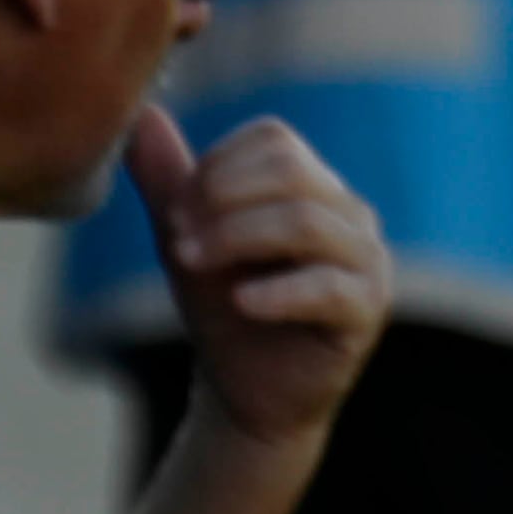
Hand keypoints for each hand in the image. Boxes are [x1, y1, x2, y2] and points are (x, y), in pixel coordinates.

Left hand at [132, 107, 390, 455]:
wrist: (248, 398)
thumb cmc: (225, 313)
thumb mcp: (189, 243)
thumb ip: (171, 182)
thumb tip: (145, 115)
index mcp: (314, 186)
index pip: (274, 140)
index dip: (218, 167)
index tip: (174, 211)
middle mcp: (349, 213)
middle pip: (290, 172)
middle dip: (222, 200)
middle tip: (178, 241)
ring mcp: (366, 259)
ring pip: (305, 221)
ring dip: (236, 238)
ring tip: (189, 267)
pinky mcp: (367, 309)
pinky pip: (328, 286)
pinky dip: (277, 291)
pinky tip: (240, 303)